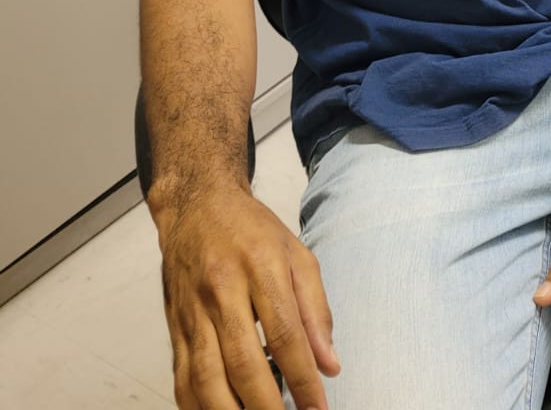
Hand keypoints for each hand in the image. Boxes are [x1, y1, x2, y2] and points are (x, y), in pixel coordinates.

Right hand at [156, 186, 338, 409]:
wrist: (197, 206)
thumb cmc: (253, 231)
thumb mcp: (296, 254)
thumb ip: (315, 308)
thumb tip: (330, 365)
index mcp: (259, 266)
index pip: (284, 333)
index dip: (303, 378)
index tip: (319, 409)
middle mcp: (221, 290)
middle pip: (242, 362)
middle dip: (267, 407)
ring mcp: (192, 312)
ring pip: (206, 378)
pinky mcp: (175, 328)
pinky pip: (182, 379)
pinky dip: (198, 408)